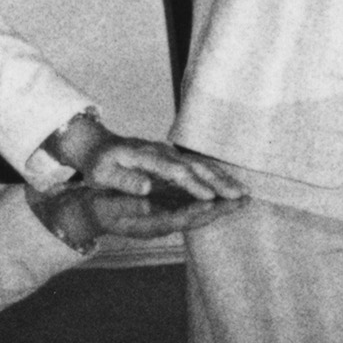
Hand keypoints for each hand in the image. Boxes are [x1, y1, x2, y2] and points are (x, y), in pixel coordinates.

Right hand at [31, 183, 230, 255]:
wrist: (94, 215)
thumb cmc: (99, 210)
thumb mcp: (107, 206)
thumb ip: (126, 202)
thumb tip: (146, 196)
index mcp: (151, 224)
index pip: (180, 217)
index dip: (199, 209)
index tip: (215, 201)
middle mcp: (164, 223)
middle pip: (197, 217)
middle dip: (220, 209)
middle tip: (243, 200)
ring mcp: (168, 217)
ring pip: (200, 212)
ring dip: (221, 205)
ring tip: (242, 197)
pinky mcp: (169, 210)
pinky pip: (195, 205)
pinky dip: (211, 199)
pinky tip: (222, 191)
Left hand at [51, 115, 244, 201]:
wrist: (100, 145)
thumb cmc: (99, 164)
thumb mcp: (101, 173)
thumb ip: (123, 179)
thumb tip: (145, 187)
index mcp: (143, 156)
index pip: (173, 171)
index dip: (192, 184)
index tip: (209, 197)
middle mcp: (161, 152)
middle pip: (194, 166)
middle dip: (218, 181)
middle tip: (239, 195)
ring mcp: (170, 153)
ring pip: (200, 165)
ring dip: (223, 179)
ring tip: (244, 193)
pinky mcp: (174, 158)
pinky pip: (199, 167)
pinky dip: (216, 176)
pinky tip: (230, 186)